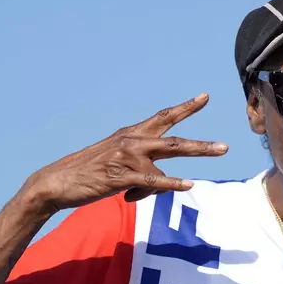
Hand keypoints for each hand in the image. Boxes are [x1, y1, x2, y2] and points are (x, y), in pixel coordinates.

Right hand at [21, 93, 226, 213]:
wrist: (57, 181)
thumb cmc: (89, 173)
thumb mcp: (118, 165)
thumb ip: (143, 170)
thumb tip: (163, 187)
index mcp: (131, 134)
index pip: (163, 116)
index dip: (185, 107)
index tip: (205, 97)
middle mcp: (132, 140)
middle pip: (174, 137)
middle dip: (202, 143)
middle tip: (226, 146)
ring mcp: (128, 157)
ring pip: (168, 158)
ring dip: (194, 155)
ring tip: (209, 155)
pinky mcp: (122, 176)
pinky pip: (154, 180)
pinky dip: (172, 183)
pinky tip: (188, 184)